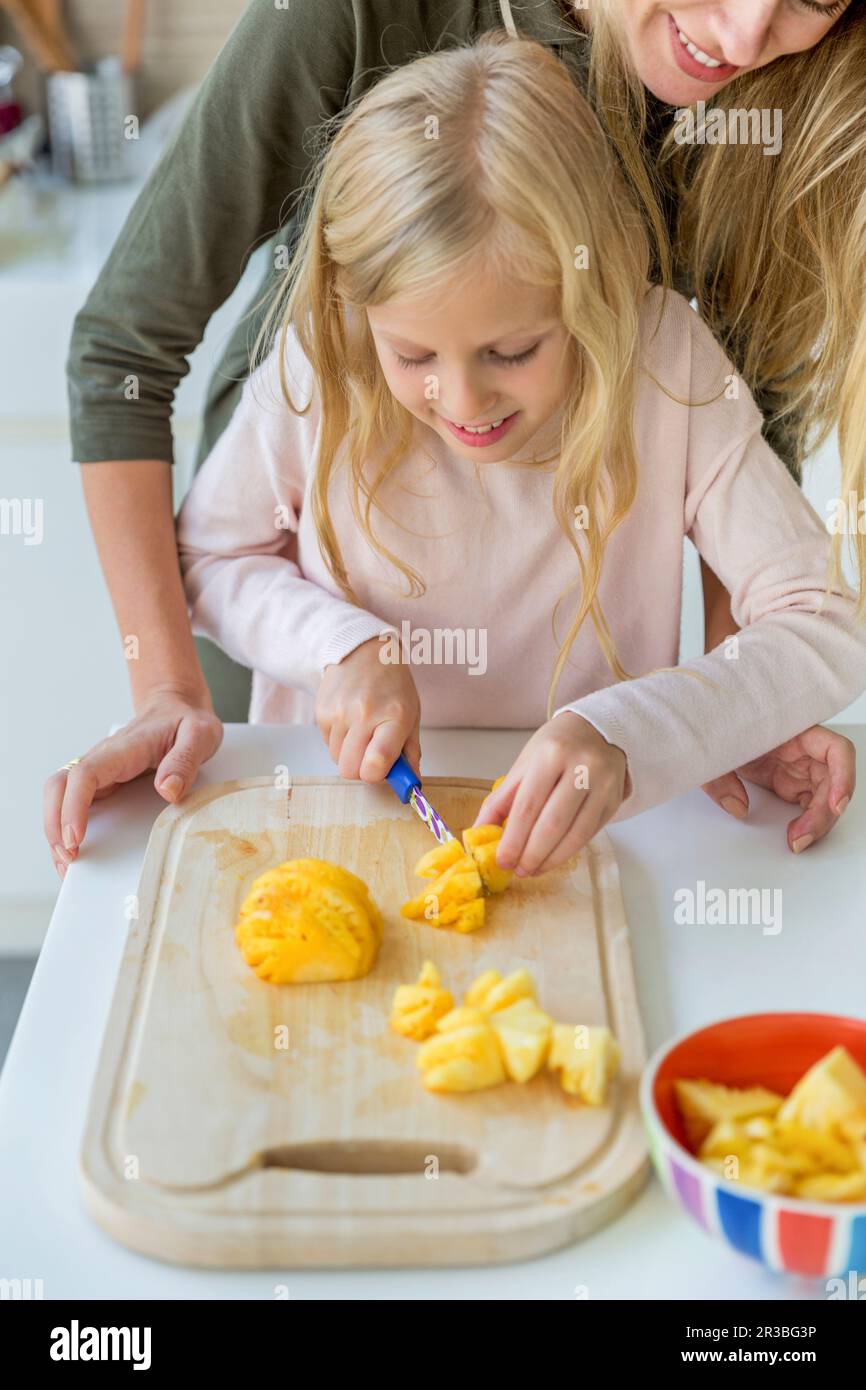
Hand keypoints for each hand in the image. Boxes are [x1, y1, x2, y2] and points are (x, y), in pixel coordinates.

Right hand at [43, 687, 223, 878]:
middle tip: (69, 859)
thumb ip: (185, 759)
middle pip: (59, 786)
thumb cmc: (186, 721)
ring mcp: (99, 771)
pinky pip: (73, 802)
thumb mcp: (200, 734)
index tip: (76, 837)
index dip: (74, 806)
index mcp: (123, 748)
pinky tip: (75, 851)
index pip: (85, 774)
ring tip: (68, 864)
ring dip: (55, 829)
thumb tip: (168, 790)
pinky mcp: (102, 782)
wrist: (177, 708)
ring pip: (59, 796)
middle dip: (55, 824)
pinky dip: (66, 827)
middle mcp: (102, 759)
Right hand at [315, 636, 421, 782]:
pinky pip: (327, 745)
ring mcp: (339, 713)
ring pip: (337, 760)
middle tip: (372, 755)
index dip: (377, 776)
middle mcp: (364, 714)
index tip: (383, 770)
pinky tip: (349, 723)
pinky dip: (339, 742)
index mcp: (394, 717)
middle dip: (361, 770)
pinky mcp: (321, 712)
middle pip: (350, 770)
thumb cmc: (392, 685)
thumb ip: (410, 752)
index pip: (376, 763)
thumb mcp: (411, 715)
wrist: (362, 652)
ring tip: (362, 733)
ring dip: (350, 755)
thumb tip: (410, 785)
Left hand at [472, 711, 629, 875]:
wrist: (598, 731)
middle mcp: (581, 768)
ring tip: (533, 869)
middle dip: (532, 854)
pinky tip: (553, 858)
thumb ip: (502, 799)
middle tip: (518, 870)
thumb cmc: (555, 748)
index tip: (503, 860)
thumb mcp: (524, 765)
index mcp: (551, 755)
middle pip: (552, 824)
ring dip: (551, 859)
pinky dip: (569, 851)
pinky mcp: (614, 799)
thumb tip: (480, 832)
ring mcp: (603, 784)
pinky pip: (590, 834)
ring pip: (575, 834)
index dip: (513, 839)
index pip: (528, 806)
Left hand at [701, 725, 854, 852]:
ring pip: (825, 796)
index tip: (836, 804)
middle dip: (824, 813)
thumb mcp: (712, 751)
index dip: (843, 776)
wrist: (707, 735)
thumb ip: (720, 778)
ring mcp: (798, 767)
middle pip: (833, 781)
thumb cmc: (717, 730)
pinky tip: (795, 834)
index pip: (835, 748)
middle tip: (802, 837)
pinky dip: (808, 822)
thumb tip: (737, 807)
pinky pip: (811, 804)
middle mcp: (802, 749)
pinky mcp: (790, 782)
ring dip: (818, 821)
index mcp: (793, 730)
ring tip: (796, 841)